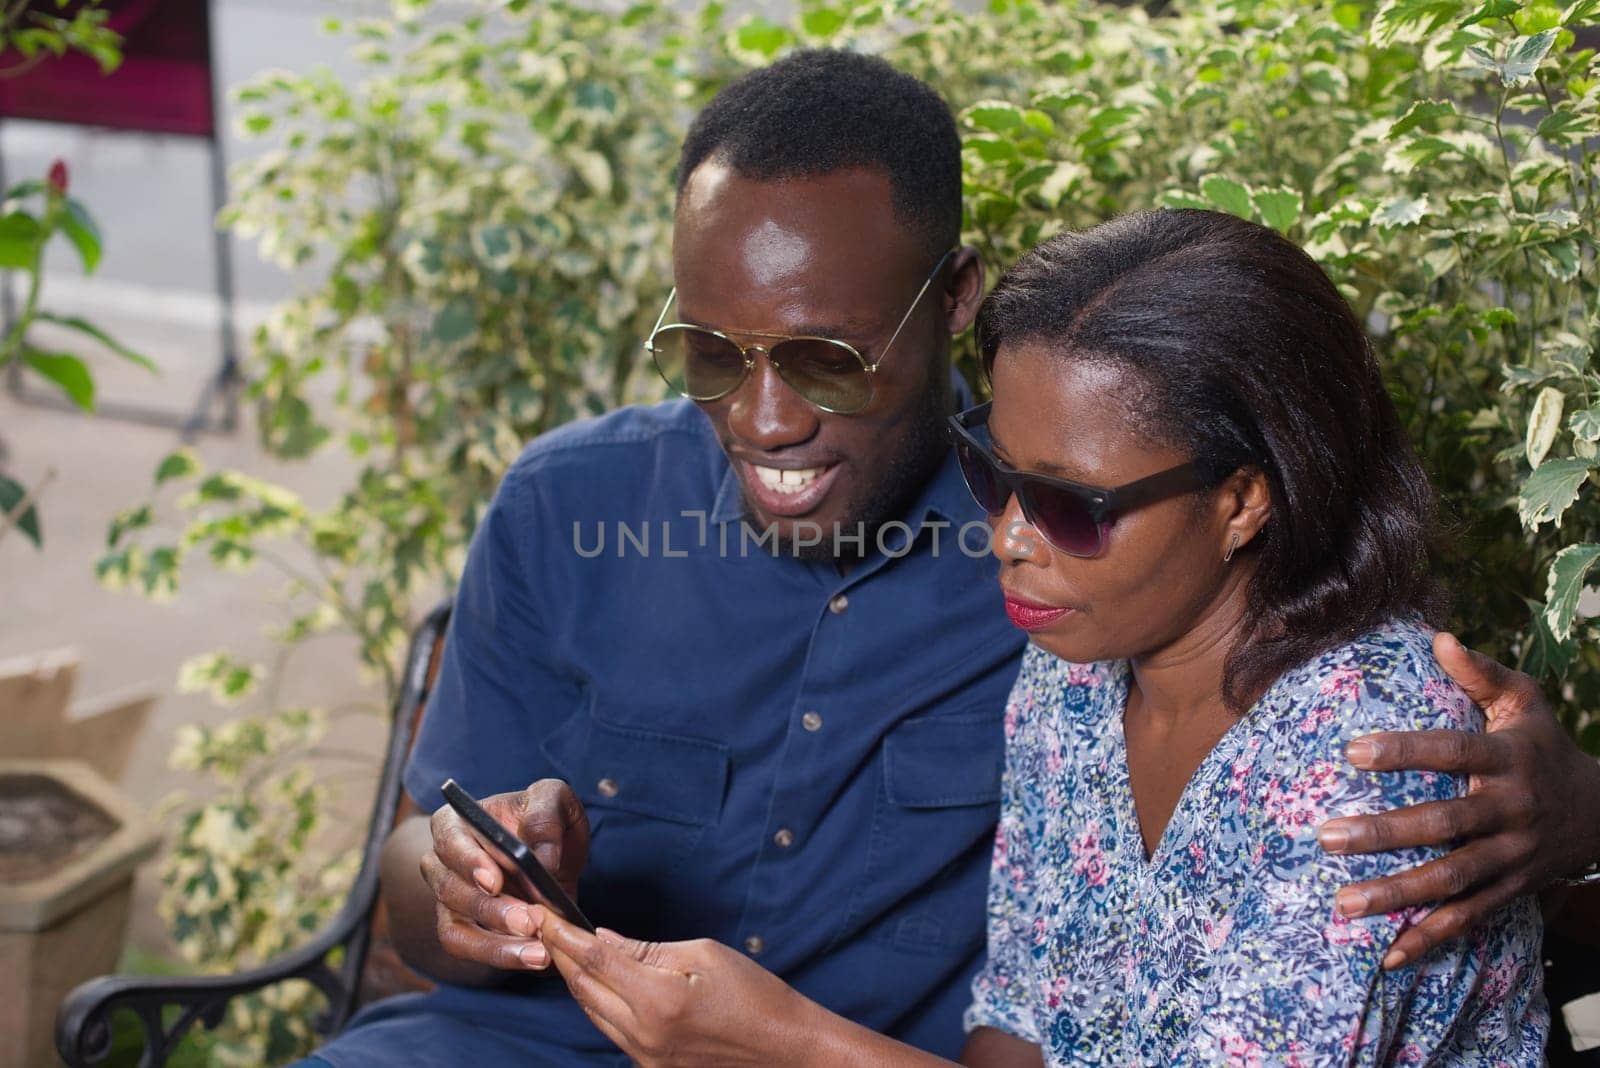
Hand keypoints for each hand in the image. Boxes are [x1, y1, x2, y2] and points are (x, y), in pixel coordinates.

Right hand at [419, 778, 588, 971]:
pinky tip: (533, 958)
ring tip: (538, 953)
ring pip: (456, 929)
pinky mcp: (462, 929)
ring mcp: (449, 900)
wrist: (549, 851)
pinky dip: (500, 956)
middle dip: (493, 910)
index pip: (450, 841)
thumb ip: (546, 818)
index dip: (469, 863)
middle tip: (532, 921)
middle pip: (452, 890)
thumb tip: (543, 859)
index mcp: (455, 822)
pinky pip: (468, 949)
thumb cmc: (544, 818)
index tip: (495, 881)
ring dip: (497, 945)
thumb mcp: (554, 799)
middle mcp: (441, 862)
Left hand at [537, 910, 821, 1067]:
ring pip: (591, 1012)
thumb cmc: (754, 994)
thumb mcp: (703, 954)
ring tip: (563, 948)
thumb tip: (602, 938)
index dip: (562, 934)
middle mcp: (644, 1033)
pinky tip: (597, 982)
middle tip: (544, 925)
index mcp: (658, 999)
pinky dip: (597, 1002)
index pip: (594, 958)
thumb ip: (646, 949)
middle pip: (583, 988)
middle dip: (560, 953)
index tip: (542, 913)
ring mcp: (645, 1056)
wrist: (784, 1049)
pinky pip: (610, 1030)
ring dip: (575, 979)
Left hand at [1317, 631, 1599, 968]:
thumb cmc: (1545, 746)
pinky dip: (1429, 938)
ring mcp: (1512, 856)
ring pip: (1451, 879)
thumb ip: (1480, 673)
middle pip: (1443, 824)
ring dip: (1395, 894)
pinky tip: (1387, 954)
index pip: (1452, 752)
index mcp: (1508, 759)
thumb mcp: (1525, 702)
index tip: (1351, 751)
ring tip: (1342, 902)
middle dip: (1384, 834)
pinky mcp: (1512, 890)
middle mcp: (1510, 810)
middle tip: (1326, 836)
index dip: (1405, 751)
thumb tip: (1437, 637)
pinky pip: (1469, 919)